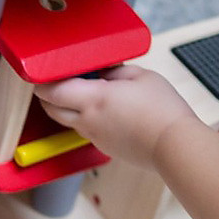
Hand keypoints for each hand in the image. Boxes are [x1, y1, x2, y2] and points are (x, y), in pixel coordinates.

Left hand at [35, 65, 196, 168]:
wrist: (176, 147)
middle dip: (48, 95)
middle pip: (51, 109)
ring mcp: (94, 137)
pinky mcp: (104, 147)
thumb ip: (114, 71)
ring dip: (68, 107)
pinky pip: (86, 130)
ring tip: (86, 92)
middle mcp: (88, 121)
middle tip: (59, 81)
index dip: (43, 82)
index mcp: (94, 99)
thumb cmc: (163, 111)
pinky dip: (86, 119)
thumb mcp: (141, 76)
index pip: (52, 92)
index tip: (44, 72)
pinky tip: (104, 110)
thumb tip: (100, 72)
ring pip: (68, 121)